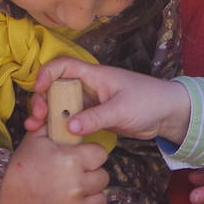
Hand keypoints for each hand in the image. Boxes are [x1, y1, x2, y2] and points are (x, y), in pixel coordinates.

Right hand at [0, 130, 108, 203]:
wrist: (2, 193)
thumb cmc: (21, 163)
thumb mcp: (37, 136)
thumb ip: (56, 123)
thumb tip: (69, 110)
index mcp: (72, 160)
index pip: (101, 154)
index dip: (91, 154)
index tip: (81, 157)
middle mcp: (77, 185)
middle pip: (103, 177)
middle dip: (92, 174)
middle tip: (76, 175)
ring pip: (101, 199)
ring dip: (91, 195)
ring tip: (74, 191)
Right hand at [27, 60, 192, 145]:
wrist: (168, 115)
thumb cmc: (149, 102)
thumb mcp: (122, 110)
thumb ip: (96, 118)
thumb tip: (68, 126)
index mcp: (95, 75)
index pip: (63, 66)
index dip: (47, 74)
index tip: (39, 90)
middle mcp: (88, 86)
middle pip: (56, 86)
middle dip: (42, 99)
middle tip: (35, 117)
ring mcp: (90, 102)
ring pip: (61, 104)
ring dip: (47, 115)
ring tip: (35, 129)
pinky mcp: (93, 117)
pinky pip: (71, 119)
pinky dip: (59, 126)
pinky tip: (51, 137)